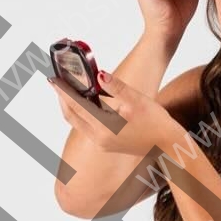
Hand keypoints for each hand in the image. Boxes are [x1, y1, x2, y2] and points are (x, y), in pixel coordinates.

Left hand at [49, 68, 177, 158]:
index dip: (63, 90)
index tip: (52, 78)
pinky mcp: (106, 144)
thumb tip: (100, 74)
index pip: (76, 105)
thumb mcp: (137, 101)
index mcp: (104, 127)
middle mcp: (99, 138)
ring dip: (71, 106)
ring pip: (77, 122)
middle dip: (62, 98)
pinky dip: (81, 113)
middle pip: (71, 116)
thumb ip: (117, 87)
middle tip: (56, 81)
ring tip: (67, 89)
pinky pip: (86, 127)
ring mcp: (102, 143)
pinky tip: (85, 102)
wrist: (168, 146)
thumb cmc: (156, 123)